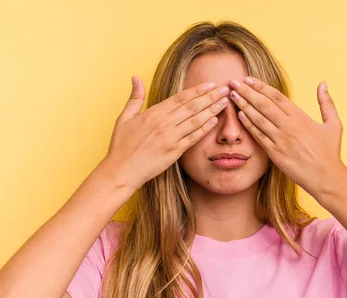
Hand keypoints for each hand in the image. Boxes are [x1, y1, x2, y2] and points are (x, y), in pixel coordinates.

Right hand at [102, 76, 230, 191]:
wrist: (121, 171)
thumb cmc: (121, 145)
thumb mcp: (124, 118)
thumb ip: (135, 97)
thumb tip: (136, 77)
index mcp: (153, 113)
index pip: (180, 98)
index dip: (197, 90)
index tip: (210, 84)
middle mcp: (164, 124)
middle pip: (192, 106)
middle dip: (210, 96)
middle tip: (225, 89)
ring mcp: (170, 138)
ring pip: (196, 120)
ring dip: (212, 110)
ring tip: (225, 102)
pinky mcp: (174, 152)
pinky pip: (193, 138)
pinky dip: (204, 129)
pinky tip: (214, 121)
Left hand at [228, 77, 345, 198]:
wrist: (325, 177)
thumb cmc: (330, 152)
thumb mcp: (334, 124)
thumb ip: (326, 103)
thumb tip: (323, 84)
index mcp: (300, 117)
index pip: (276, 96)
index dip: (260, 86)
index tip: (248, 79)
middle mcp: (288, 126)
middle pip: (263, 104)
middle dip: (247, 92)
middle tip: (233, 82)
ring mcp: (280, 140)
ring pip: (258, 118)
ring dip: (244, 105)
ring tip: (233, 95)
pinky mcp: (275, 153)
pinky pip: (258, 136)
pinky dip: (248, 124)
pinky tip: (239, 115)